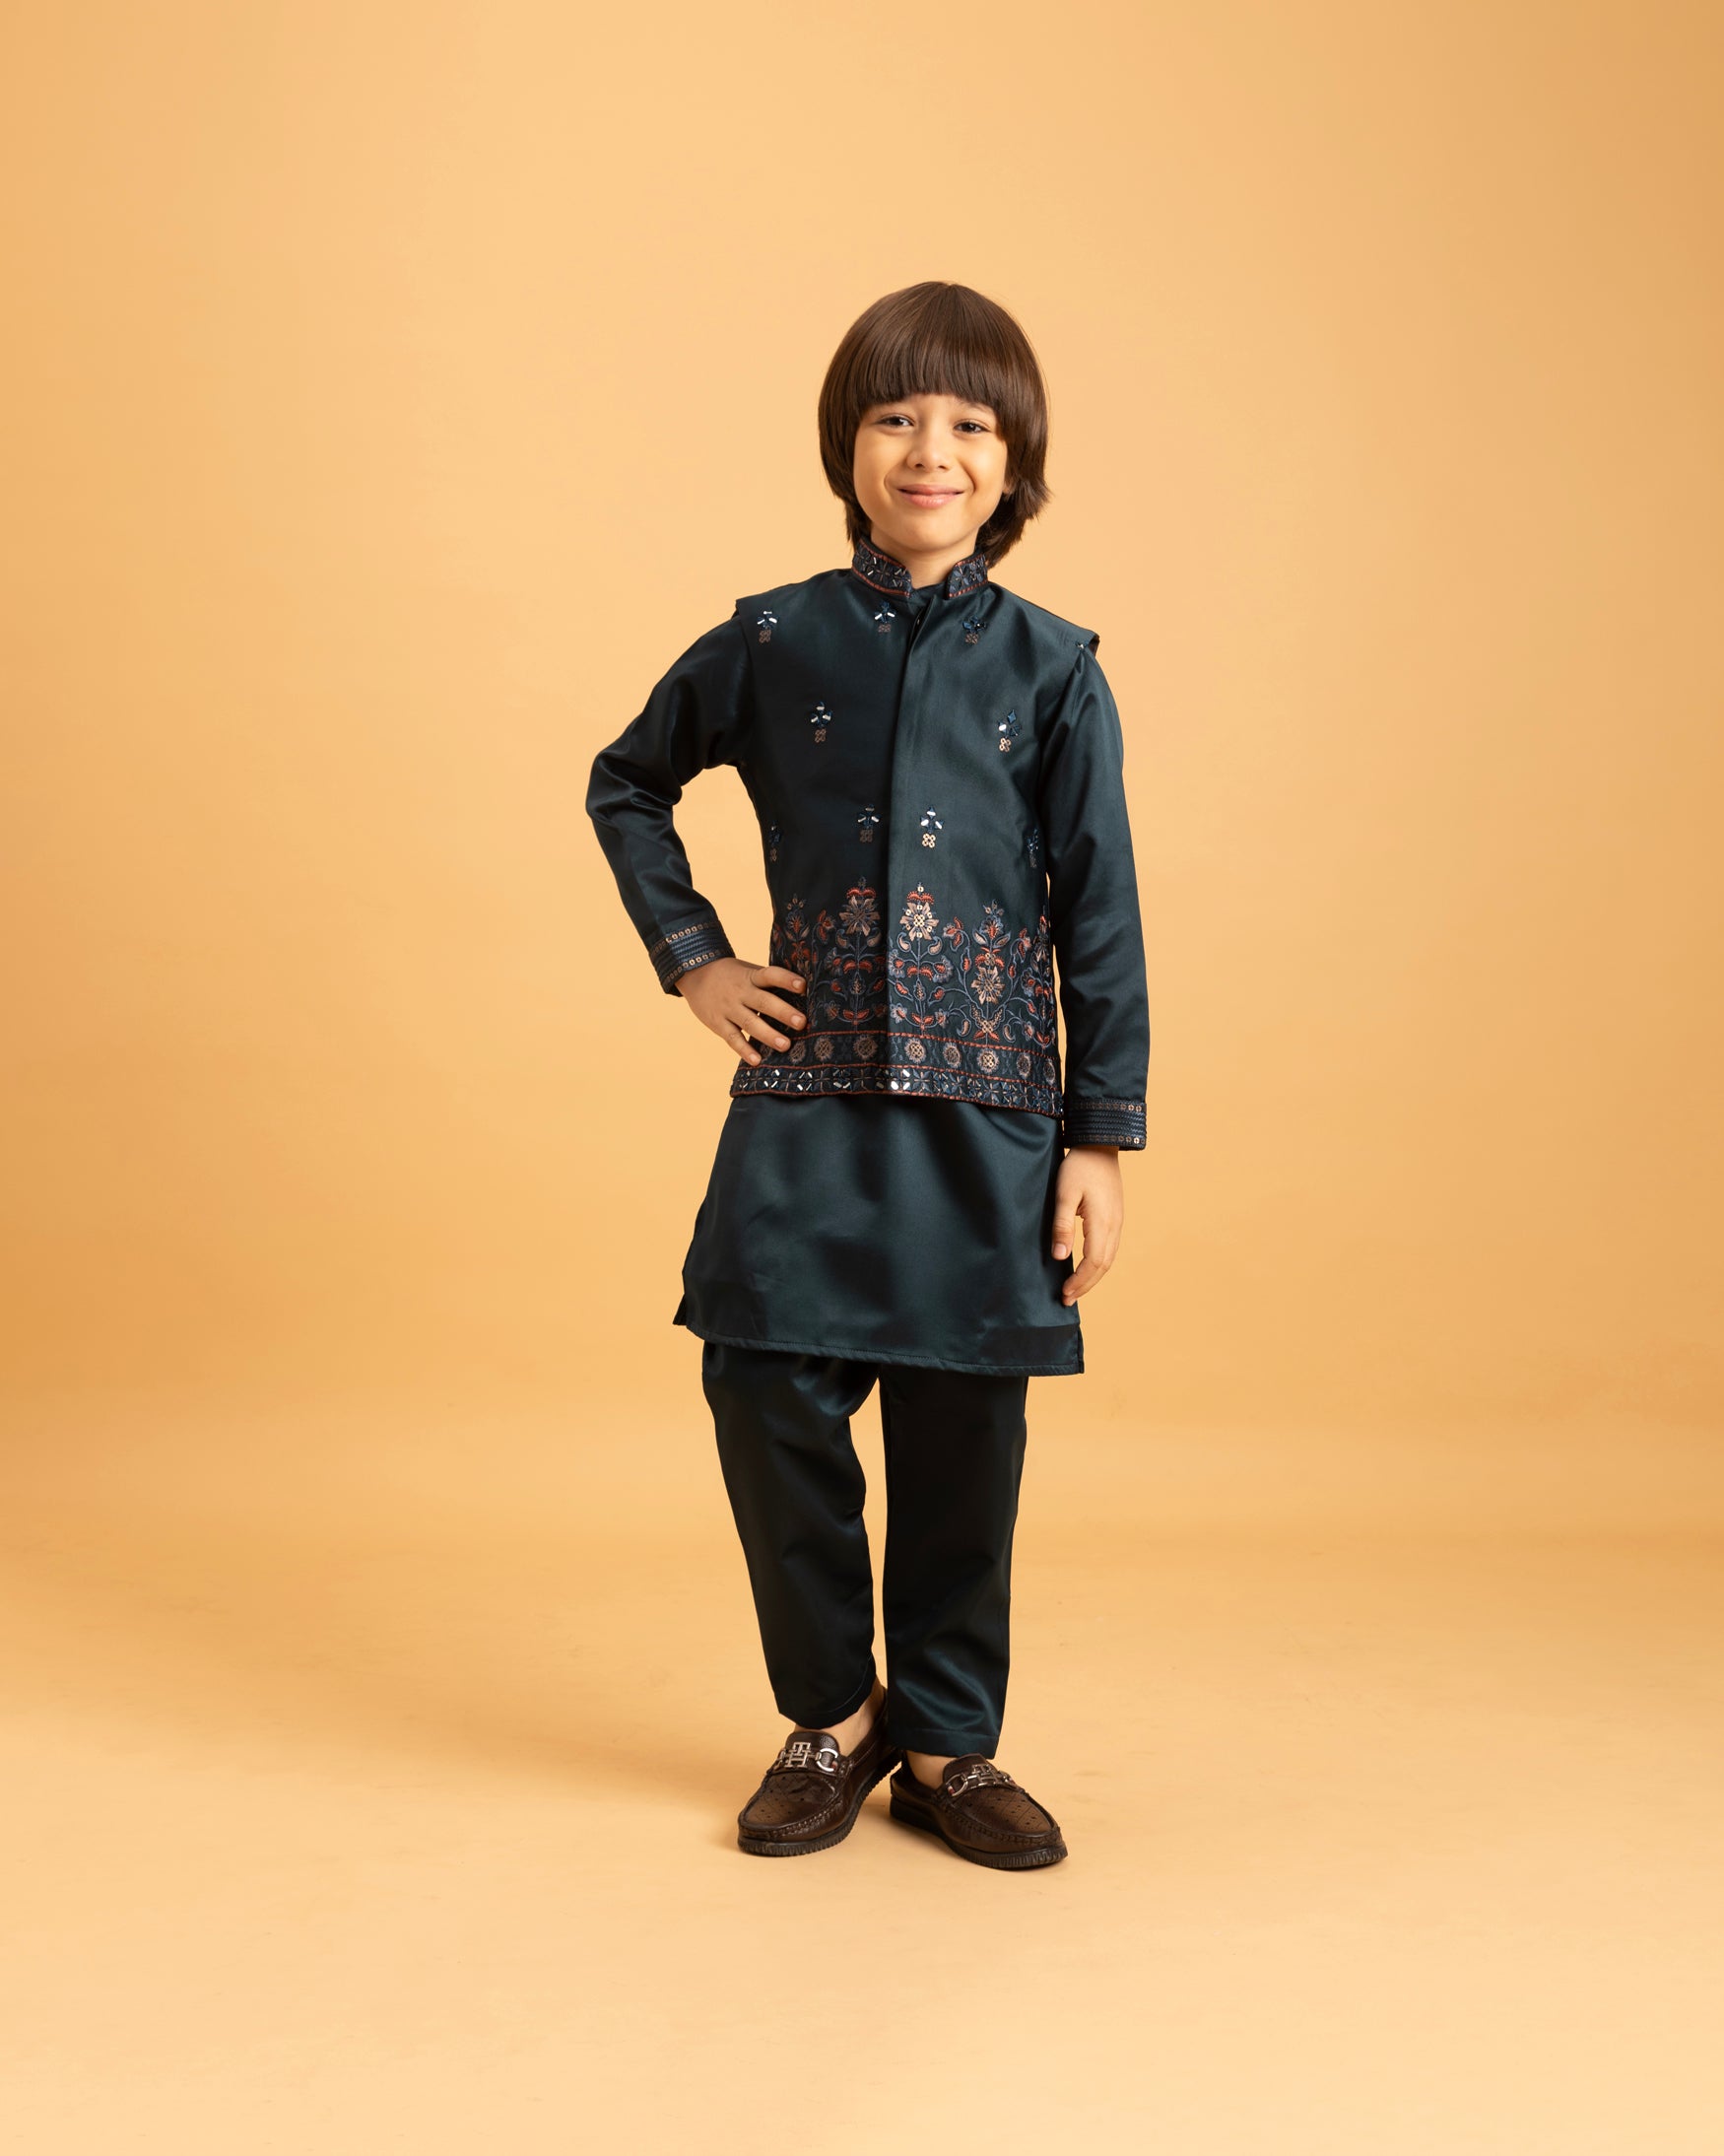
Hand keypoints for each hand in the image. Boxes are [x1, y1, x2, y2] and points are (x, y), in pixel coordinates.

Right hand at [676, 956, 807, 1065]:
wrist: (694, 974)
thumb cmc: (731, 975)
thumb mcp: (748, 970)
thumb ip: (768, 982)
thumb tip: (804, 992)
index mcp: (751, 976)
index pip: (770, 975)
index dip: (786, 979)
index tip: (803, 985)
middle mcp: (740, 992)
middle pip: (763, 1001)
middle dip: (782, 1012)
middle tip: (801, 1022)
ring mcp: (728, 1008)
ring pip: (750, 1022)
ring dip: (768, 1035)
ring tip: (786, 1045)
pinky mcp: (718, 1023)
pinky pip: (732, 1038)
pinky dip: (744, 1050)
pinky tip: (757, 1060)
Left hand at [1052, 1146, 1123, 1303]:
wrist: (1100, 1145)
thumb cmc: (1078, 1167)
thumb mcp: (1064, 1194)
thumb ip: (1062, 1226)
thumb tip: (1061, 1257)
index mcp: (1102, 1222)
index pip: (1093, 1262)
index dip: (1079, 1281)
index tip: (1064, 1293)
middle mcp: (1114, 1225)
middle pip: (1103, 1265)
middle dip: (1086, 1285)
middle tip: (1067, 1298)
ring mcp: (1118, 1221)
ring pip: (1109, 1258)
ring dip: (1093, 1277)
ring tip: (1076, 1289)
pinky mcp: (1116, 1217)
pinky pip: (1110, 1248)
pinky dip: (1099, 1264)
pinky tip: (1087, 1267)